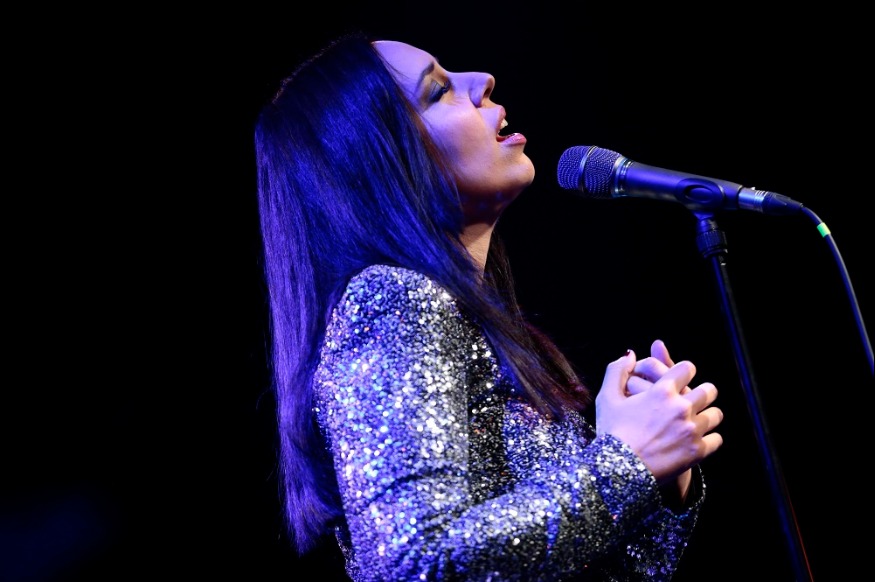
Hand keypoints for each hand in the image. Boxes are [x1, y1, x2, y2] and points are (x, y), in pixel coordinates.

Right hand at [594, 341, 723, 486]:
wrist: (618, 470)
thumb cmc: (611, 432)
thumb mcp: (607, 398)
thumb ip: (617, 371)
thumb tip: (631, 355)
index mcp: (662, 391)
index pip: (687, 368)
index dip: (684, 371)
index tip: (681, 378)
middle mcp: (681, 407)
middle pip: (709, 390)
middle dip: (703, 392)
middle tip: (694, 399)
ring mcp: (692, 430)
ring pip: (716, 414)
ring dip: (708, 415)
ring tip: (697, 420)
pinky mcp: (698, 451)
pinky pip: (717, 439)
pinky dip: (709, 439)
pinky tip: (697, 440)